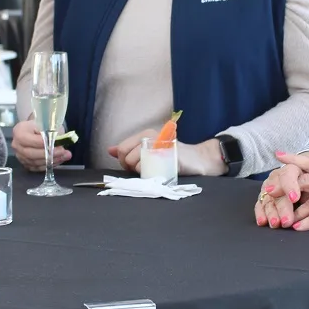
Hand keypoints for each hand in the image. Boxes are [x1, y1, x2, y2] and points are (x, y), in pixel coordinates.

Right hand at [11, 118, 71, 171]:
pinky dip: (49, 165)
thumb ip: (53, 129)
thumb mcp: (46, 123)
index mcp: (19, 132)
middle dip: (49, 153)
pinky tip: (59, 160)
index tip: (57, 142)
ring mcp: (20, 156)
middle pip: (32, 153)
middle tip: (63, 151)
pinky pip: (37, 167)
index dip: (44, 143)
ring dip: (52, 160)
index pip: (30, 140)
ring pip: (35, 162)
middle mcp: (17, 145)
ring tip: (65, 155)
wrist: (34, 130)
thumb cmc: (40, 125)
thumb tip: (60, 137)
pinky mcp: (25, 164)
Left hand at [107, 132, 226, 176]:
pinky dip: (151, 174)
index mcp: (145, 134)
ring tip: (155, 169)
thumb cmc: (172, 157)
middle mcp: (151, 137)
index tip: (133, 166)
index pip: (122, 149)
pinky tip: (160, 172)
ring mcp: (159, 146)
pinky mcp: (167, 157)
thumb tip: (110, 150)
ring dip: (142, 172)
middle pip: (127, 157)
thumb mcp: (148, 150)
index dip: (124, 161)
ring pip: (136, 164)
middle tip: (145, 169)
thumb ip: (129, 150)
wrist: (198, 159)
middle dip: (132, 167)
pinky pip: (149, 169)